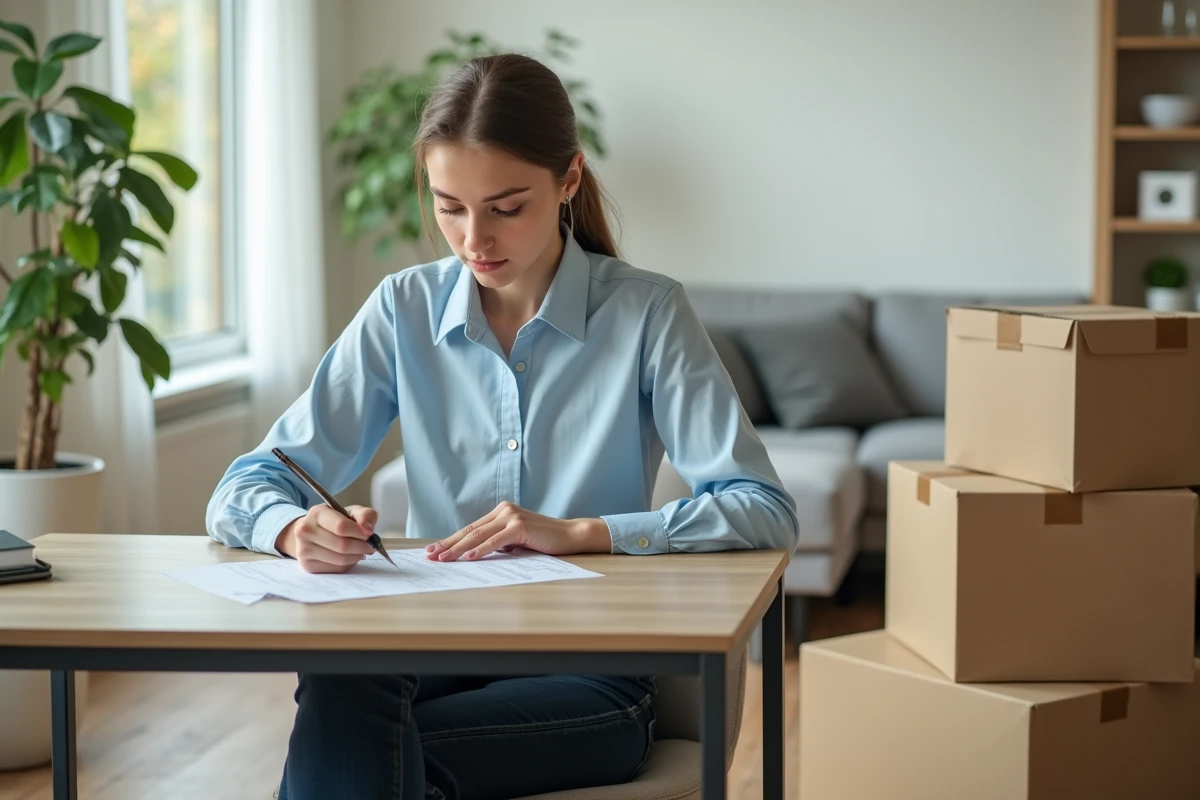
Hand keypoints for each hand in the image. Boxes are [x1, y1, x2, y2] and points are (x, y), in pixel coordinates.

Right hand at [275, 504, 377, 573]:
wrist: (310, 533)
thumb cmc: (334, 521)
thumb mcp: (350, 512)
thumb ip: (364, 515)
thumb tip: (368, 529)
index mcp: (317, 513)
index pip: (341, 526)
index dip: (360, 532)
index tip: (370, 534)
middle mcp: (305, 531)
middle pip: (342, 545)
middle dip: (362, 547)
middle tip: (370, 546)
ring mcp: (304, 550)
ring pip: (340, 560)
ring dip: (357, 557)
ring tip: (360, 551)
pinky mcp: (307, 566)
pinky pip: (336, 569)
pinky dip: (348, 565)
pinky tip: (349, 557)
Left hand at [426, 501, 610, 561]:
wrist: (570, 536)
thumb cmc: (544, 541)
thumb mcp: (516, 541)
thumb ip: (498, 543)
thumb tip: (475, 554)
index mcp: (501, 512)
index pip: (471, 529)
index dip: (451, 540)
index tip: (435, 550)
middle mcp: (504, 511)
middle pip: (470, 531)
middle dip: (448, 544)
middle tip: (431, 555)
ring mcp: (512, 517)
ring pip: (478, 536)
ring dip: (458, 549)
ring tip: (443, 558)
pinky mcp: (520, 526)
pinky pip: (495, 541)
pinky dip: (480, 550)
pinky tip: (467, 558)